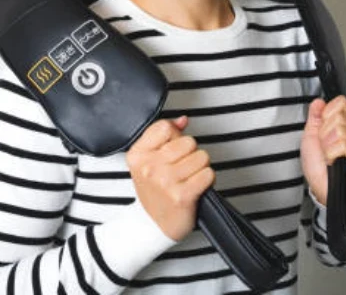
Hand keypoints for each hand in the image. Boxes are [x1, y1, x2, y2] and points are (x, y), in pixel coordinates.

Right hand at [125, 116, 214, 240]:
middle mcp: (149, 167)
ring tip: (188, 178)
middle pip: (188, 141)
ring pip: (201, 156)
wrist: (153, 226)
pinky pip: (208, 173)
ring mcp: (165, 182)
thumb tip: (183, 120)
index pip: (165, 127)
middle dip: (190, 153)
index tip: (171, 149)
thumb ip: (165, 136)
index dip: (174, 136)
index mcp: (138, 155)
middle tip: (181, 168)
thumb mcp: (149, 161)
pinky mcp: (181, 196)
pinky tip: (195, 187)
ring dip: (200, 167)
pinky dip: (207, 180)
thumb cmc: (154, 192)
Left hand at [300, 96, 345, 203]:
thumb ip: (315, 116)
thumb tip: (319, 101)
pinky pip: (345, 145)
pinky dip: (332, 153)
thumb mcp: (311, 136)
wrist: (321, 189)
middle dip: (325, 133)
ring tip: (330, 155)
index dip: (326, 116)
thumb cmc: (318, 166)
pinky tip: (334, 161)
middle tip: (326, 147)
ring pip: (341, 130)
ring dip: (328, 146)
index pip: (341, 103)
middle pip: (340, 116)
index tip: (323, 132)